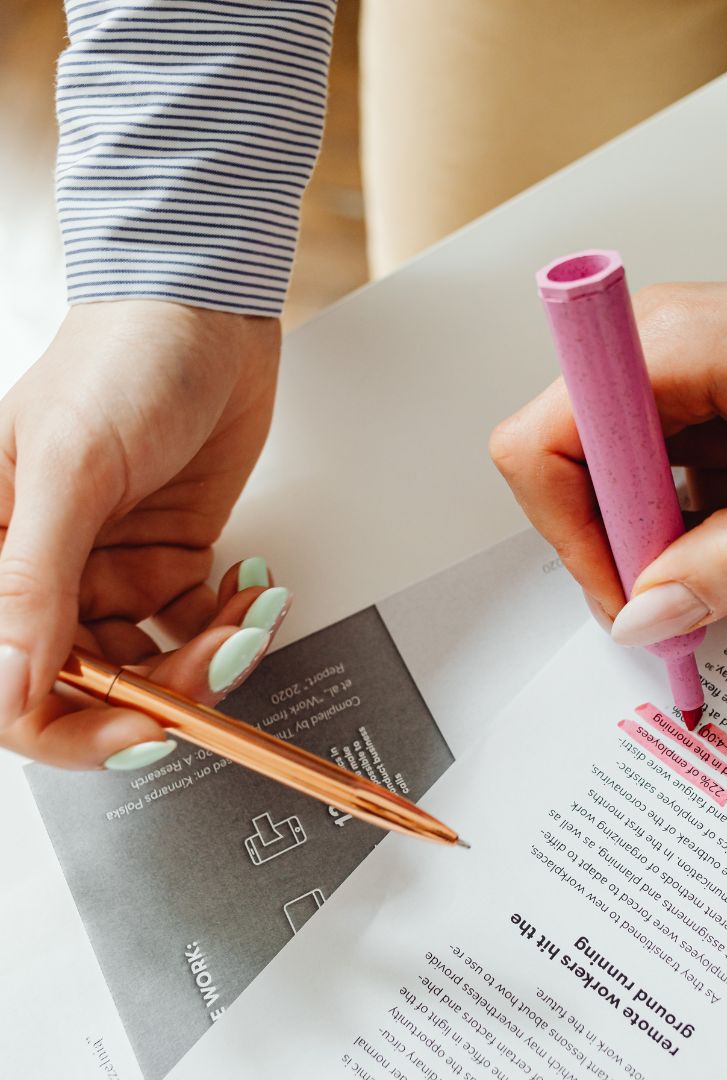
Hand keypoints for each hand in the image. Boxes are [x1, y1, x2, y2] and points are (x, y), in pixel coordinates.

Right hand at [0, 300, 283, 767]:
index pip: (15, 685)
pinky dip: (235, 620)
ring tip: (251, 609)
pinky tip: (253, 585)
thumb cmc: (123, 359)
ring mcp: (112, 565)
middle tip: (222, 656)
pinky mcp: (170, 553)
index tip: (144, 729)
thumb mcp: (71, 468)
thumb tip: (4, 683)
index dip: (75, 728)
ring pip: (157, 658)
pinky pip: (200, 621)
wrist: (205, 310)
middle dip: (169, 686)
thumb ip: (32, 582)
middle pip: (97, 683)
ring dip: (214, 651)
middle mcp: (49, 572)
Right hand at [491, 218, 726, 646]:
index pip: (539, 446)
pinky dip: (703, 519)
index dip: (569, 534)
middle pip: (570, 473)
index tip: (632, 593)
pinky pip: (665, 478)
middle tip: (695, 587)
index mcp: (669, 346)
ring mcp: (673, 373)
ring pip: (619, 485)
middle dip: (628, 545)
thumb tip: (650, 612)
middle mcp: (654, 350)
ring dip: (675, 535)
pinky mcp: (699, 397)